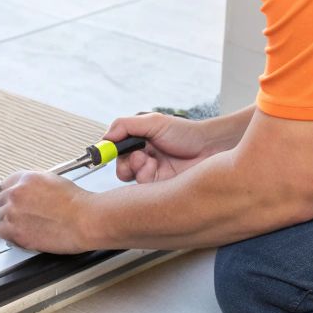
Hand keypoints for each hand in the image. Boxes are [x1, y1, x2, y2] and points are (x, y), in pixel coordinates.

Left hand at [0, 171, 91, 252]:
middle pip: (1, 201)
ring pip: (0, 217)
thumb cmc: (78, 204)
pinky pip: (2, 232)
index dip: (12, 195)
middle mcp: (16, 193)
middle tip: (25, 216)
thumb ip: (35, 185)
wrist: (85, 220)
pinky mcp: (15, 231)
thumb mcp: (54, 181)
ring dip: (11, 222)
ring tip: (28, 226)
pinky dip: (11, 235)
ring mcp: (13, 212)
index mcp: (26, 179)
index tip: (16, 202)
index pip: (6, 185)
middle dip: (11, 209)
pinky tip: (25, 234)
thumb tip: (29, 192)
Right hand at [105, 112, 221, 182]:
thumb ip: (126, 125)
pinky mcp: (160, 189)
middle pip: (121, 169)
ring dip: (137, 168)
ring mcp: (153, 175)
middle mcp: (145, 160)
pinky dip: (146, 177)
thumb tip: (105, 136)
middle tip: (135, 157)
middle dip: (124, 164)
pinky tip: (157, 168)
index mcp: (140, 143)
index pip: (116, 151)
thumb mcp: (153, 122)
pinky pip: (143, 190)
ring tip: (151, 160)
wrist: (210, 148)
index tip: (102, 153)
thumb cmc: (186, 133)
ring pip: (131, 180)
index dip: (108, 152)